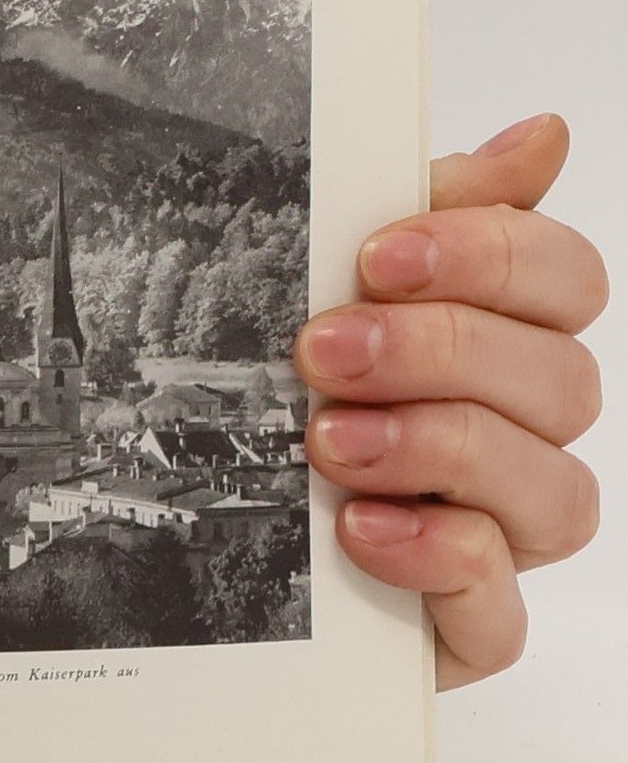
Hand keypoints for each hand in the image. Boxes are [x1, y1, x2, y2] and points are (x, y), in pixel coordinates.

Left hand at [297, 113, 605, 689]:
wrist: (198, 547)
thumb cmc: (279, 402)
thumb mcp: (325, 296)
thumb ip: (430, 218)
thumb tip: (541, 136)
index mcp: (504, 344)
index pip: (565, 282)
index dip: (492, 257)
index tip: (382, 255)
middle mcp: (522, 438)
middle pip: (563, 380)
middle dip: (442, 353)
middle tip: (325, 351)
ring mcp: (504, 536)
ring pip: (552, 490)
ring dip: (439, 449)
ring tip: (330, 442)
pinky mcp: (466, 626)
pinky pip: (500, 604)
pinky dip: (438, 557)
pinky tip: (360, 527)